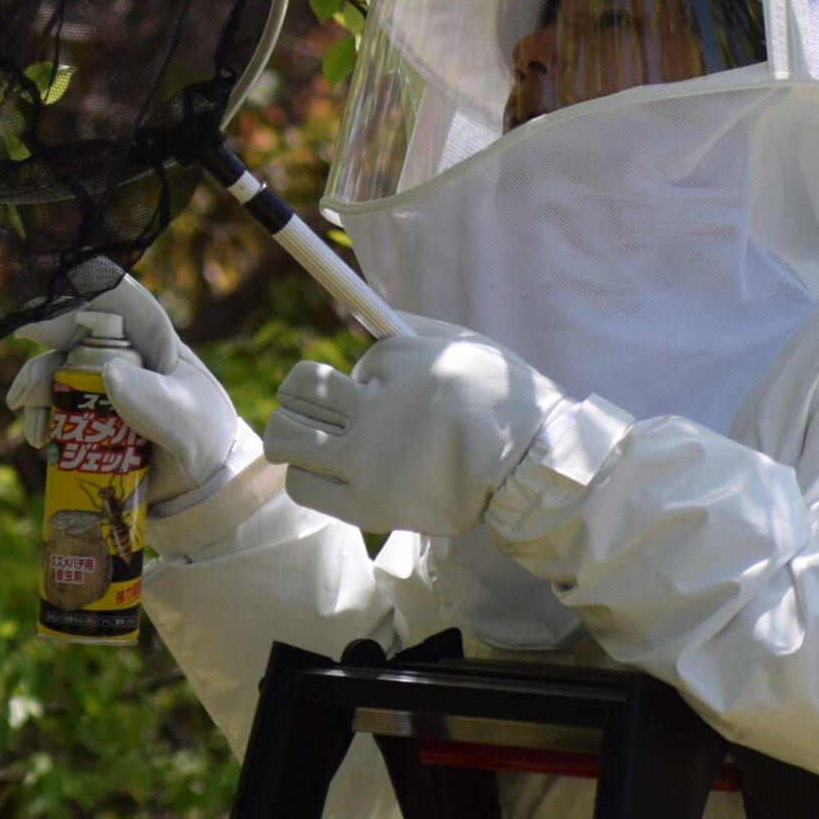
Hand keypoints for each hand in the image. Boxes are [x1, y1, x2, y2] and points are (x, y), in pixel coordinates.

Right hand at [5, 275, 242, 504]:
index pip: (113, 300)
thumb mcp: (186, 421)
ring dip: (36, 393)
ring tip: (35, 430)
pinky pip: (54, 404)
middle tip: (24, 390)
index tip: (36, 315)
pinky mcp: (88, 410)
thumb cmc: (205, 439)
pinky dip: (40, 418)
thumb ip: (153, 398)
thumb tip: (107, 373)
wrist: (201, 483)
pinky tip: (40, 441)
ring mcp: (101, 380)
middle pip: (70, 333)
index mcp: (150, 338)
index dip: (75, 291)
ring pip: (55, 369)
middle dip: (40, 351)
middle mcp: (121, 352)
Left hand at [263, 318, 570, 535]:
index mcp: (392, 359)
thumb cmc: (502, 401)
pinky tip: (320, 473)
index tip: (366, 393)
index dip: (352, 380)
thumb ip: (409, 331)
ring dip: (288, 434)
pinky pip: (303, 486)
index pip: (344, 362)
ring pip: (286, 437)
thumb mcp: (459, 345)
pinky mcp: (367, 503)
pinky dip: (303, 476)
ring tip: (302, 440)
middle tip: (309, 409)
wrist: (532, 463)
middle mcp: (371, 404)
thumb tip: (366, 315)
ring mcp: (366, 456)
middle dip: (298, 393)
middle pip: (297, 387)